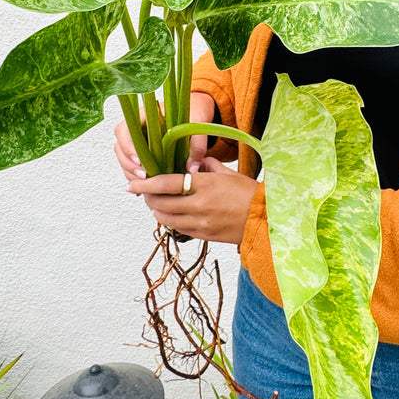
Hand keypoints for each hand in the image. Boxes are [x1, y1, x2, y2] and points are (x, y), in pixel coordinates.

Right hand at [113, 92, 215, 185]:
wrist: (196, 111)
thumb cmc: (194, 112)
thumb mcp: (198, 124)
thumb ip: (197, 145)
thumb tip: (192, 169)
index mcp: (144, 115)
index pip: (124, 130)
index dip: (128, 147)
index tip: (139, 161)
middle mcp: (137, 127)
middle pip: (120, 146)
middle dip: (128, 164)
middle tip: (144, 177)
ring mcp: (138, 139)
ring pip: (123, 158)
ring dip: (130, 172)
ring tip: (145, 184)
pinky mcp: (142, 151)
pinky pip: (132, 164)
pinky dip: (136, 175)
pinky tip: (146, 186)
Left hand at [128, 157, 257, 244]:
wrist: (266, 221)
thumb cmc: (250, 194)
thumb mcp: (229, 174)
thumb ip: (208, 166)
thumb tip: (194, 163)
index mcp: (205, 184)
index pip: (166, 183)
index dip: (145, 184)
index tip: (131, 184)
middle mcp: (199, 204)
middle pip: (160, 203)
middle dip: (147, 198)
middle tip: (143, 193)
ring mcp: (200, 223)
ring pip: (166, 218)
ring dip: (157, 211)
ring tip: (156, 204)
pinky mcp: (203, 236)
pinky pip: (178, 229)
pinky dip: (170, 221)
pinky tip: (171, 215)